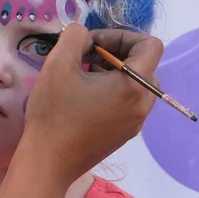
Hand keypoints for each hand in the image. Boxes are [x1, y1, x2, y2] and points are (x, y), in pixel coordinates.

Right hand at [22, 23, 163, 186]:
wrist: (48, 161)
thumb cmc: (55, 112)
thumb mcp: (59, 64)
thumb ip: (75, 36)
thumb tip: (86, 37)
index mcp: (133, 86)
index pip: (151, 45)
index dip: (122, 35)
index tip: (93, 44)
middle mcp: (142, 105)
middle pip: (143, 64)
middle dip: (115, 53)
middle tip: (85, 57)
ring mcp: (135, 122)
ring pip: (135, 83)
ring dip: (112, 71)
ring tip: (82, 75)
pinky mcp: (124, 134)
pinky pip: (127, 102)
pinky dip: (111, 90)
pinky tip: (82, 96)